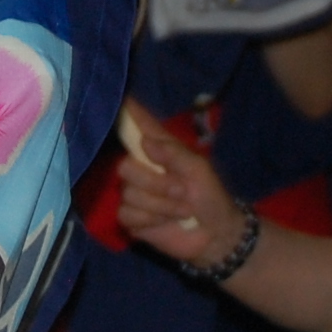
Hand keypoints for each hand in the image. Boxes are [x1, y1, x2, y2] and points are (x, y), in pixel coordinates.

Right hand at [114, 121, 237, 258]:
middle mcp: (143, 168)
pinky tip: (163, 223)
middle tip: (182, 191)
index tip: (117, 96)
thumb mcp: (199, 170)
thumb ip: (174, 153)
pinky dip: (150, 220)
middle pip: (125, 166)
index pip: (138, 124)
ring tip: (181, 210)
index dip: (126, 111)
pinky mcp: (131, 217)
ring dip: (160, 206)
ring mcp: (135, 193)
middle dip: (156, 183)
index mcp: (160, 150)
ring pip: (129, 194)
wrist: (215, 235)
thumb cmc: (211, 196)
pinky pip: (126, 214)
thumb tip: (144, 142)